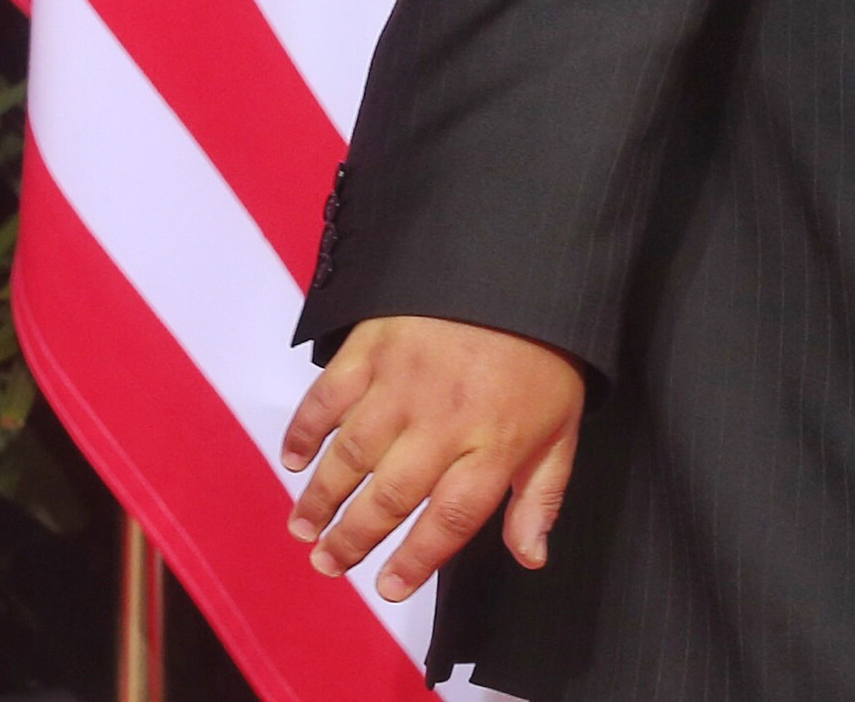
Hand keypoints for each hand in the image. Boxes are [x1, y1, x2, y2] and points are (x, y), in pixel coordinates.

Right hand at [282, 315, 585, 599]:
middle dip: (352, 539)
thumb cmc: (545, 352)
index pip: (449, 520)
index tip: (389, 587)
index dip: (416, 560)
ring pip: (350, 456)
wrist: (521, 267)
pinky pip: (327, 398)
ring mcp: (403, 383)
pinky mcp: (373, 347)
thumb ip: (542, 494)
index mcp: (496, 444)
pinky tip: (292, 460)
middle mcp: (444, 421)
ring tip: (304, 527)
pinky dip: (303, 432)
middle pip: (389, 497)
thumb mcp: (562, 425)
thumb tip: (530, 556)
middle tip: (329, 563)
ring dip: (320, 497)